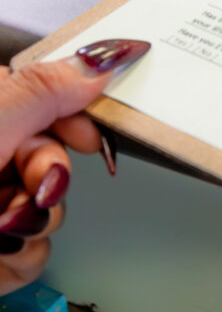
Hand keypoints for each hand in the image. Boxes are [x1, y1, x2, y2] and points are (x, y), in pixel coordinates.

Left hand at [0, 39, 149, 294]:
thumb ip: (52, 85)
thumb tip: (111, 52)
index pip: (53, 99)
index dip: (80, 117)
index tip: (90, 132)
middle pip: (61, 156)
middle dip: (51, 176)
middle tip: (29, 184)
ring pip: (54, 210)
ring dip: (36, 222)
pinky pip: (37, 254)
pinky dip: (21, 258)